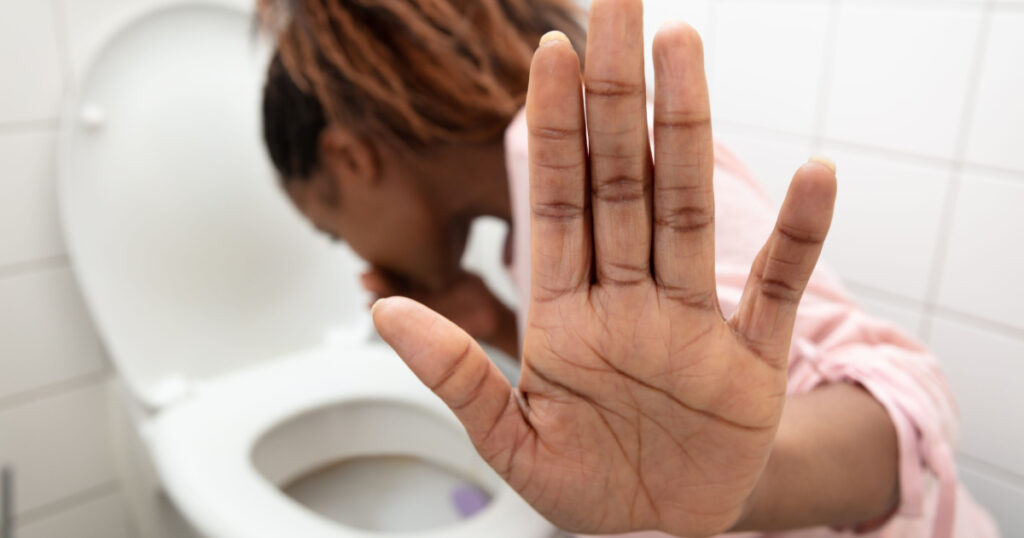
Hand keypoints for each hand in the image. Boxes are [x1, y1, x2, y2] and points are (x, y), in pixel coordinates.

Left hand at [371, 0, 836, 534]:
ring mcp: (692, 324)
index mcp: (567, 316)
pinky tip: (815, 176)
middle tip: (618, 9)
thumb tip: (383, 312)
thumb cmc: (586, 488)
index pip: (558, 201)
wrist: (656, 537)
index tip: (549, 53)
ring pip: (687, 209)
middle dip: (616, 95)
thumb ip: (455, 374)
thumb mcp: (507, 442)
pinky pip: (776, 289)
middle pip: (622, 179)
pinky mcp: (750, 364)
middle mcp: (629, 301)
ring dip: (688, 131)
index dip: (554, 127)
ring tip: (686, 50)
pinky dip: (799, 237)